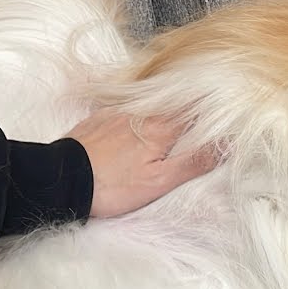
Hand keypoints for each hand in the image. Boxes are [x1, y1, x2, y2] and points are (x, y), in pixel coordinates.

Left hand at [66, 111, 216, 217]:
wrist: (60, 181)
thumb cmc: (112, 186)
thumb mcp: (158, 182)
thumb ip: (194, 161)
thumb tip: (227, 145)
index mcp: (163, 128)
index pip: (198, 110)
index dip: (214, 111)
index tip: (227, 112)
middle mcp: (144, 113)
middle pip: (177, 102)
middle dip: (193, 105)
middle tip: (207, 109)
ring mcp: (119, 112)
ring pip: (154, 102)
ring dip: (168, 106)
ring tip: (177, 114)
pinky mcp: (100, 116)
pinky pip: (129, 105)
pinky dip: (141, 109)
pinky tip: (140, 120)